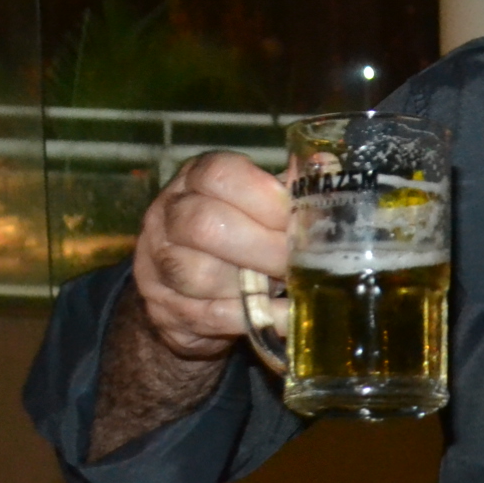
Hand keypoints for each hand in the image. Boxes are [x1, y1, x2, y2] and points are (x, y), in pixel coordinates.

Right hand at [131, 151, 289, 360]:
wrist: (185, 290)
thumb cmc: (236, 235)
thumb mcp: (258, 203)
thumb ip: (288, 188)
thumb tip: (324, 166)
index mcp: (193, 179)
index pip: (218, 174)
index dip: (264, 196)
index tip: (297, 217)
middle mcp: (167, 216)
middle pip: (204, 226)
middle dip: (264, 246)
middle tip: (299, 260)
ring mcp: (159, 265)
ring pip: (201, 275)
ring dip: (256, 284)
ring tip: (290, 284)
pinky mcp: (167, 309)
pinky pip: (212, 315)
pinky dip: (256, 316)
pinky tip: (287, 315)